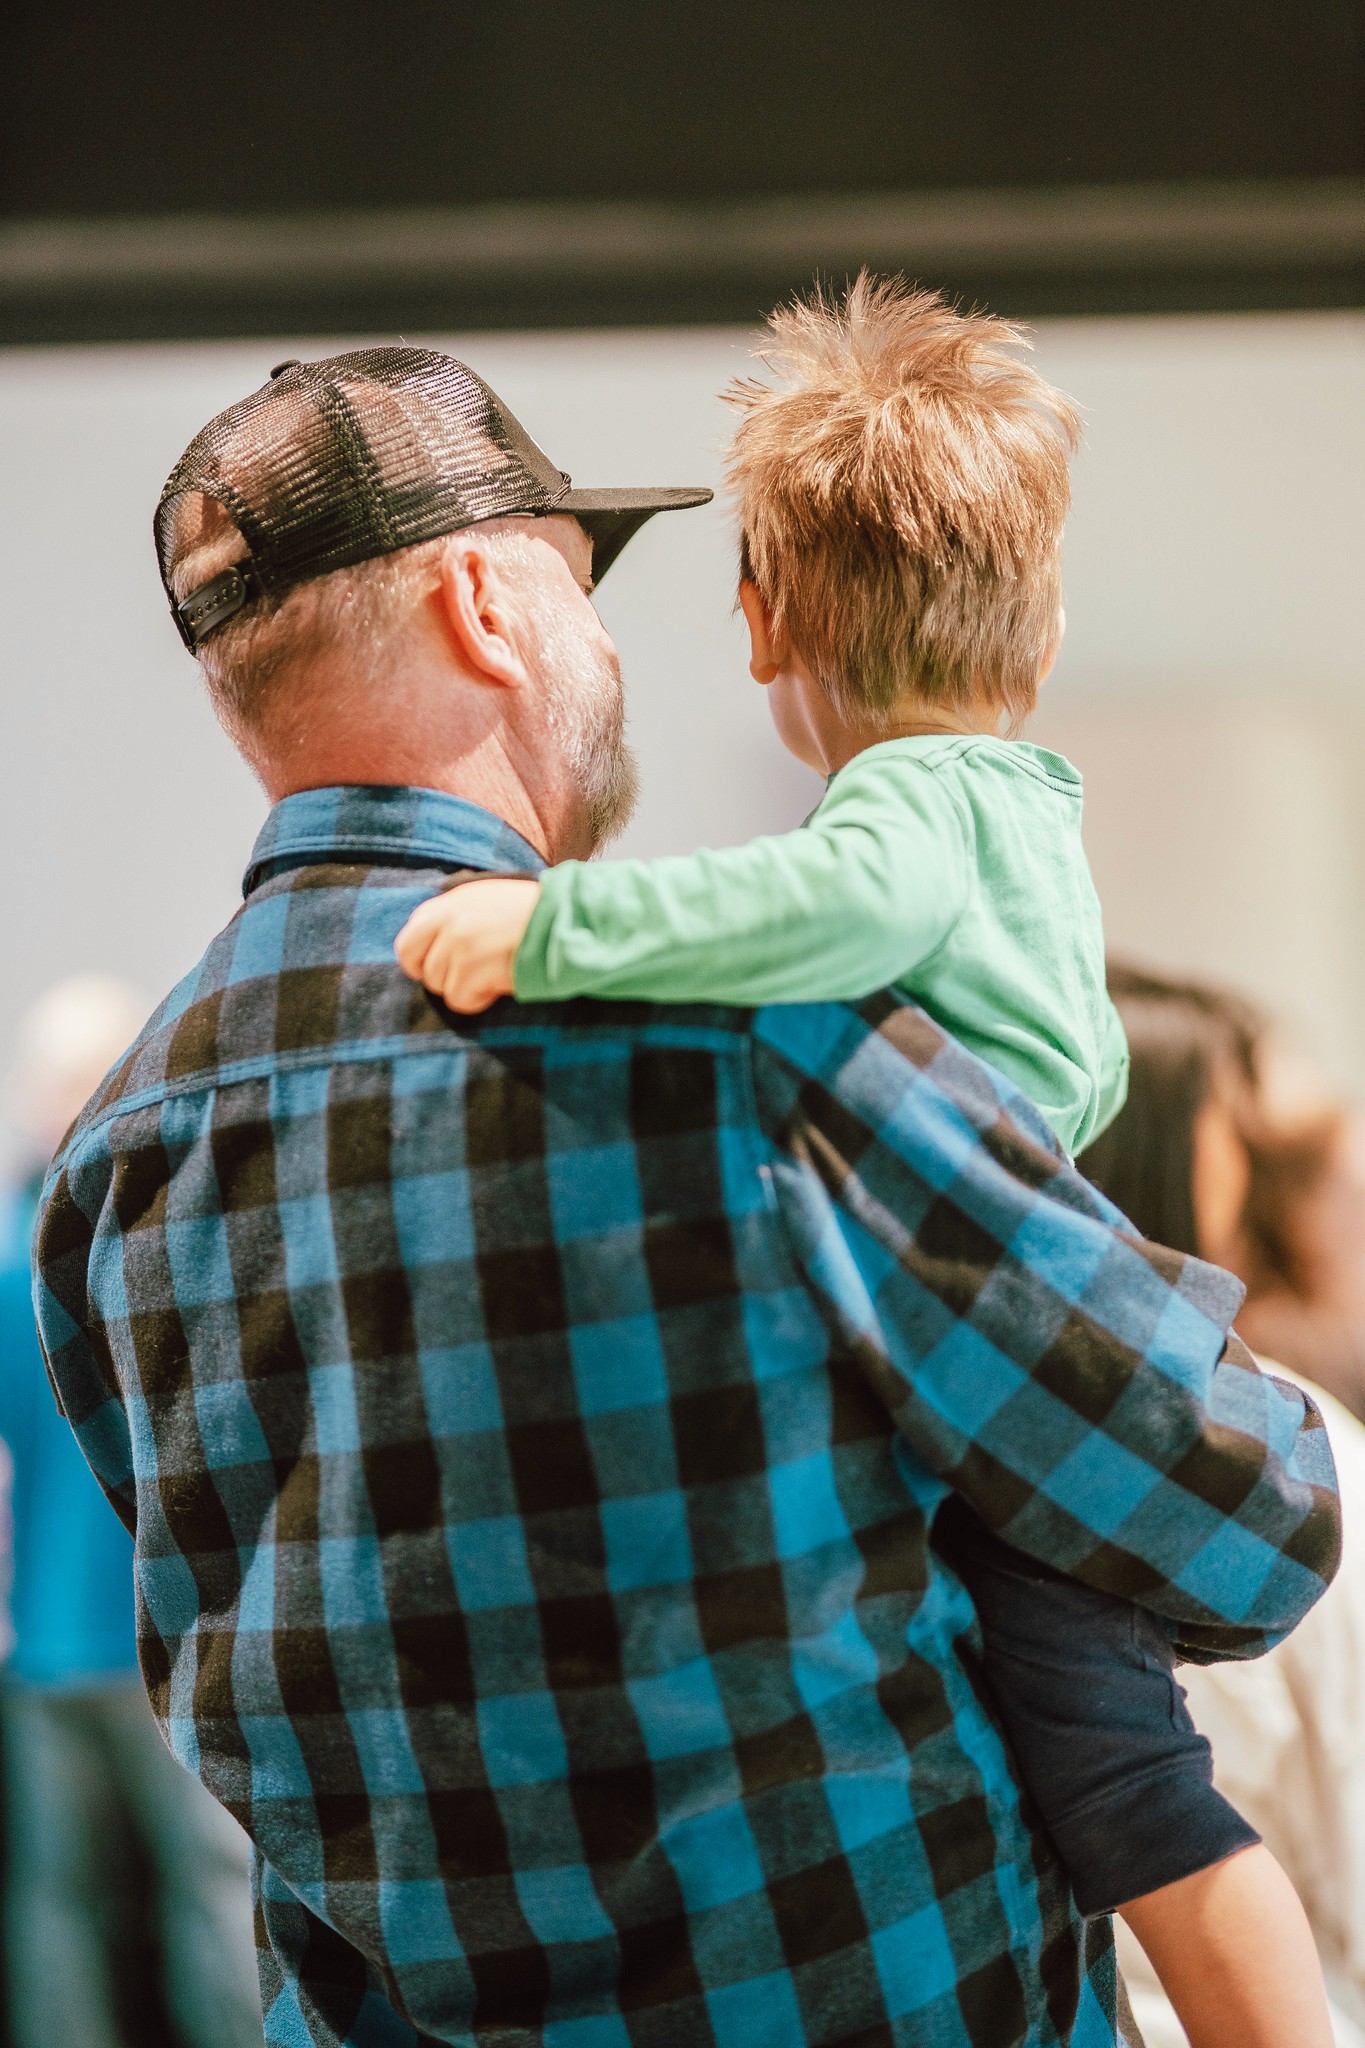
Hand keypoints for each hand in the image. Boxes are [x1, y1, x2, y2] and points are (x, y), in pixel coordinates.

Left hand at [394, 878, 541, 1012]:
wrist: (565, 922)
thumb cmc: (532, 915)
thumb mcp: (487, 900)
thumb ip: (456, 917)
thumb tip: (434, 945)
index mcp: (450, 902)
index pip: (409, 938)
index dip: (421, 959)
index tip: (440, 967)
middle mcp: (450, 921)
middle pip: (421, 968)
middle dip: (443, 978)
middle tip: (469, 977)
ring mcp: (460, 945)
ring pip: (440, 986)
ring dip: (465, 988)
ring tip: (493, 975)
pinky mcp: (473, 969)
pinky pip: (459, 999)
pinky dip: (479, 1000)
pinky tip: (499, 985)